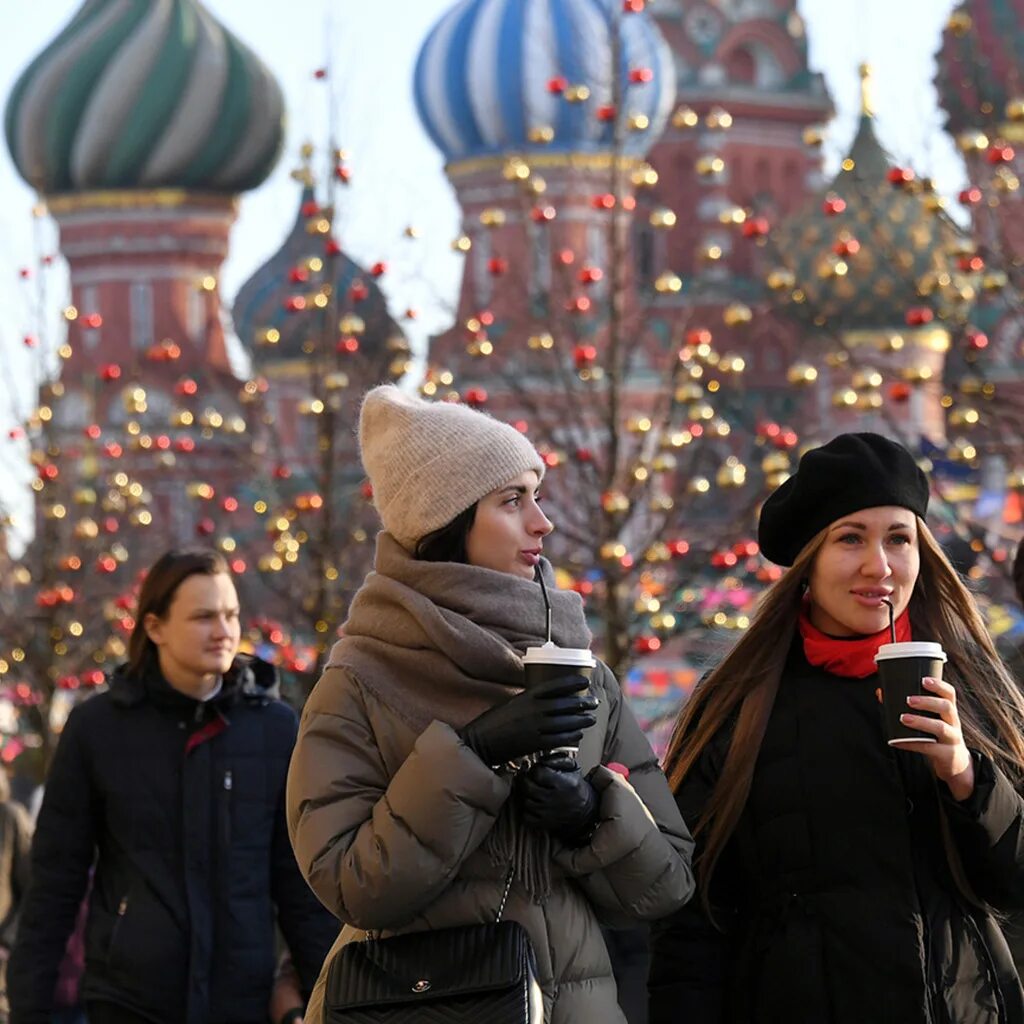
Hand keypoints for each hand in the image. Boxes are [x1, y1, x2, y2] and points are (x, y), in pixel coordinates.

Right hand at [459, 675, 597, 766]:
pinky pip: (560, 739)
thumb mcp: (512, 704)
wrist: (481, 742)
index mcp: (526, 697)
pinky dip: (572, 736)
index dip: (572, 682)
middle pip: (565, 704)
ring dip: (581, 720)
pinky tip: (578, 734)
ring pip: (566, 722)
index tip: (585, 681)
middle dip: (583, 703)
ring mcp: (535, 727)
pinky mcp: (536, 743)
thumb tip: (548, 698)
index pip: (554, 686)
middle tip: (594, 702)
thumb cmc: (495, 721)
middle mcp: (533, 710)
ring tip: (591, 718)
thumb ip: (529, 700)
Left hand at [521, 753, 598, 845]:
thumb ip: (558, 759)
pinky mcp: (545, 824)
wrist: (586, 809)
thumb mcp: (573, 767)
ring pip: (526, 802)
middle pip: (528, 787)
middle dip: (526, 780)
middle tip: (530, 779)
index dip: (535, 769)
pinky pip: (526, 818)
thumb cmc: (576, 786)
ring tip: (532, 791)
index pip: (538, 773)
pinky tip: (532, 804)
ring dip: (526, 795)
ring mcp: (549, 813)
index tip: (537, 770)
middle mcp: (554, 799)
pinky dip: (526, 811)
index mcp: (563, 783)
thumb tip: (541, 759)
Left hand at [899, 677, 974, 800]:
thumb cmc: (937, 735)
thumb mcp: (930, 719)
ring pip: (941, 728)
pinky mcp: (946, 754)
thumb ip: (909, 707)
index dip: (939, 685)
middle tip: (909, 700)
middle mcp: (954, 723)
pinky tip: (897, 741)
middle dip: (928, 702)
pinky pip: (929, 748)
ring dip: (921, 722)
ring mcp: (952, 739)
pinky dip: (911, 744)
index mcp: (948, 711)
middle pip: (947, 707)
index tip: (923, 680)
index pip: (949, 694)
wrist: (955, 763)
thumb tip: (881, 692)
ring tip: (903, 718)